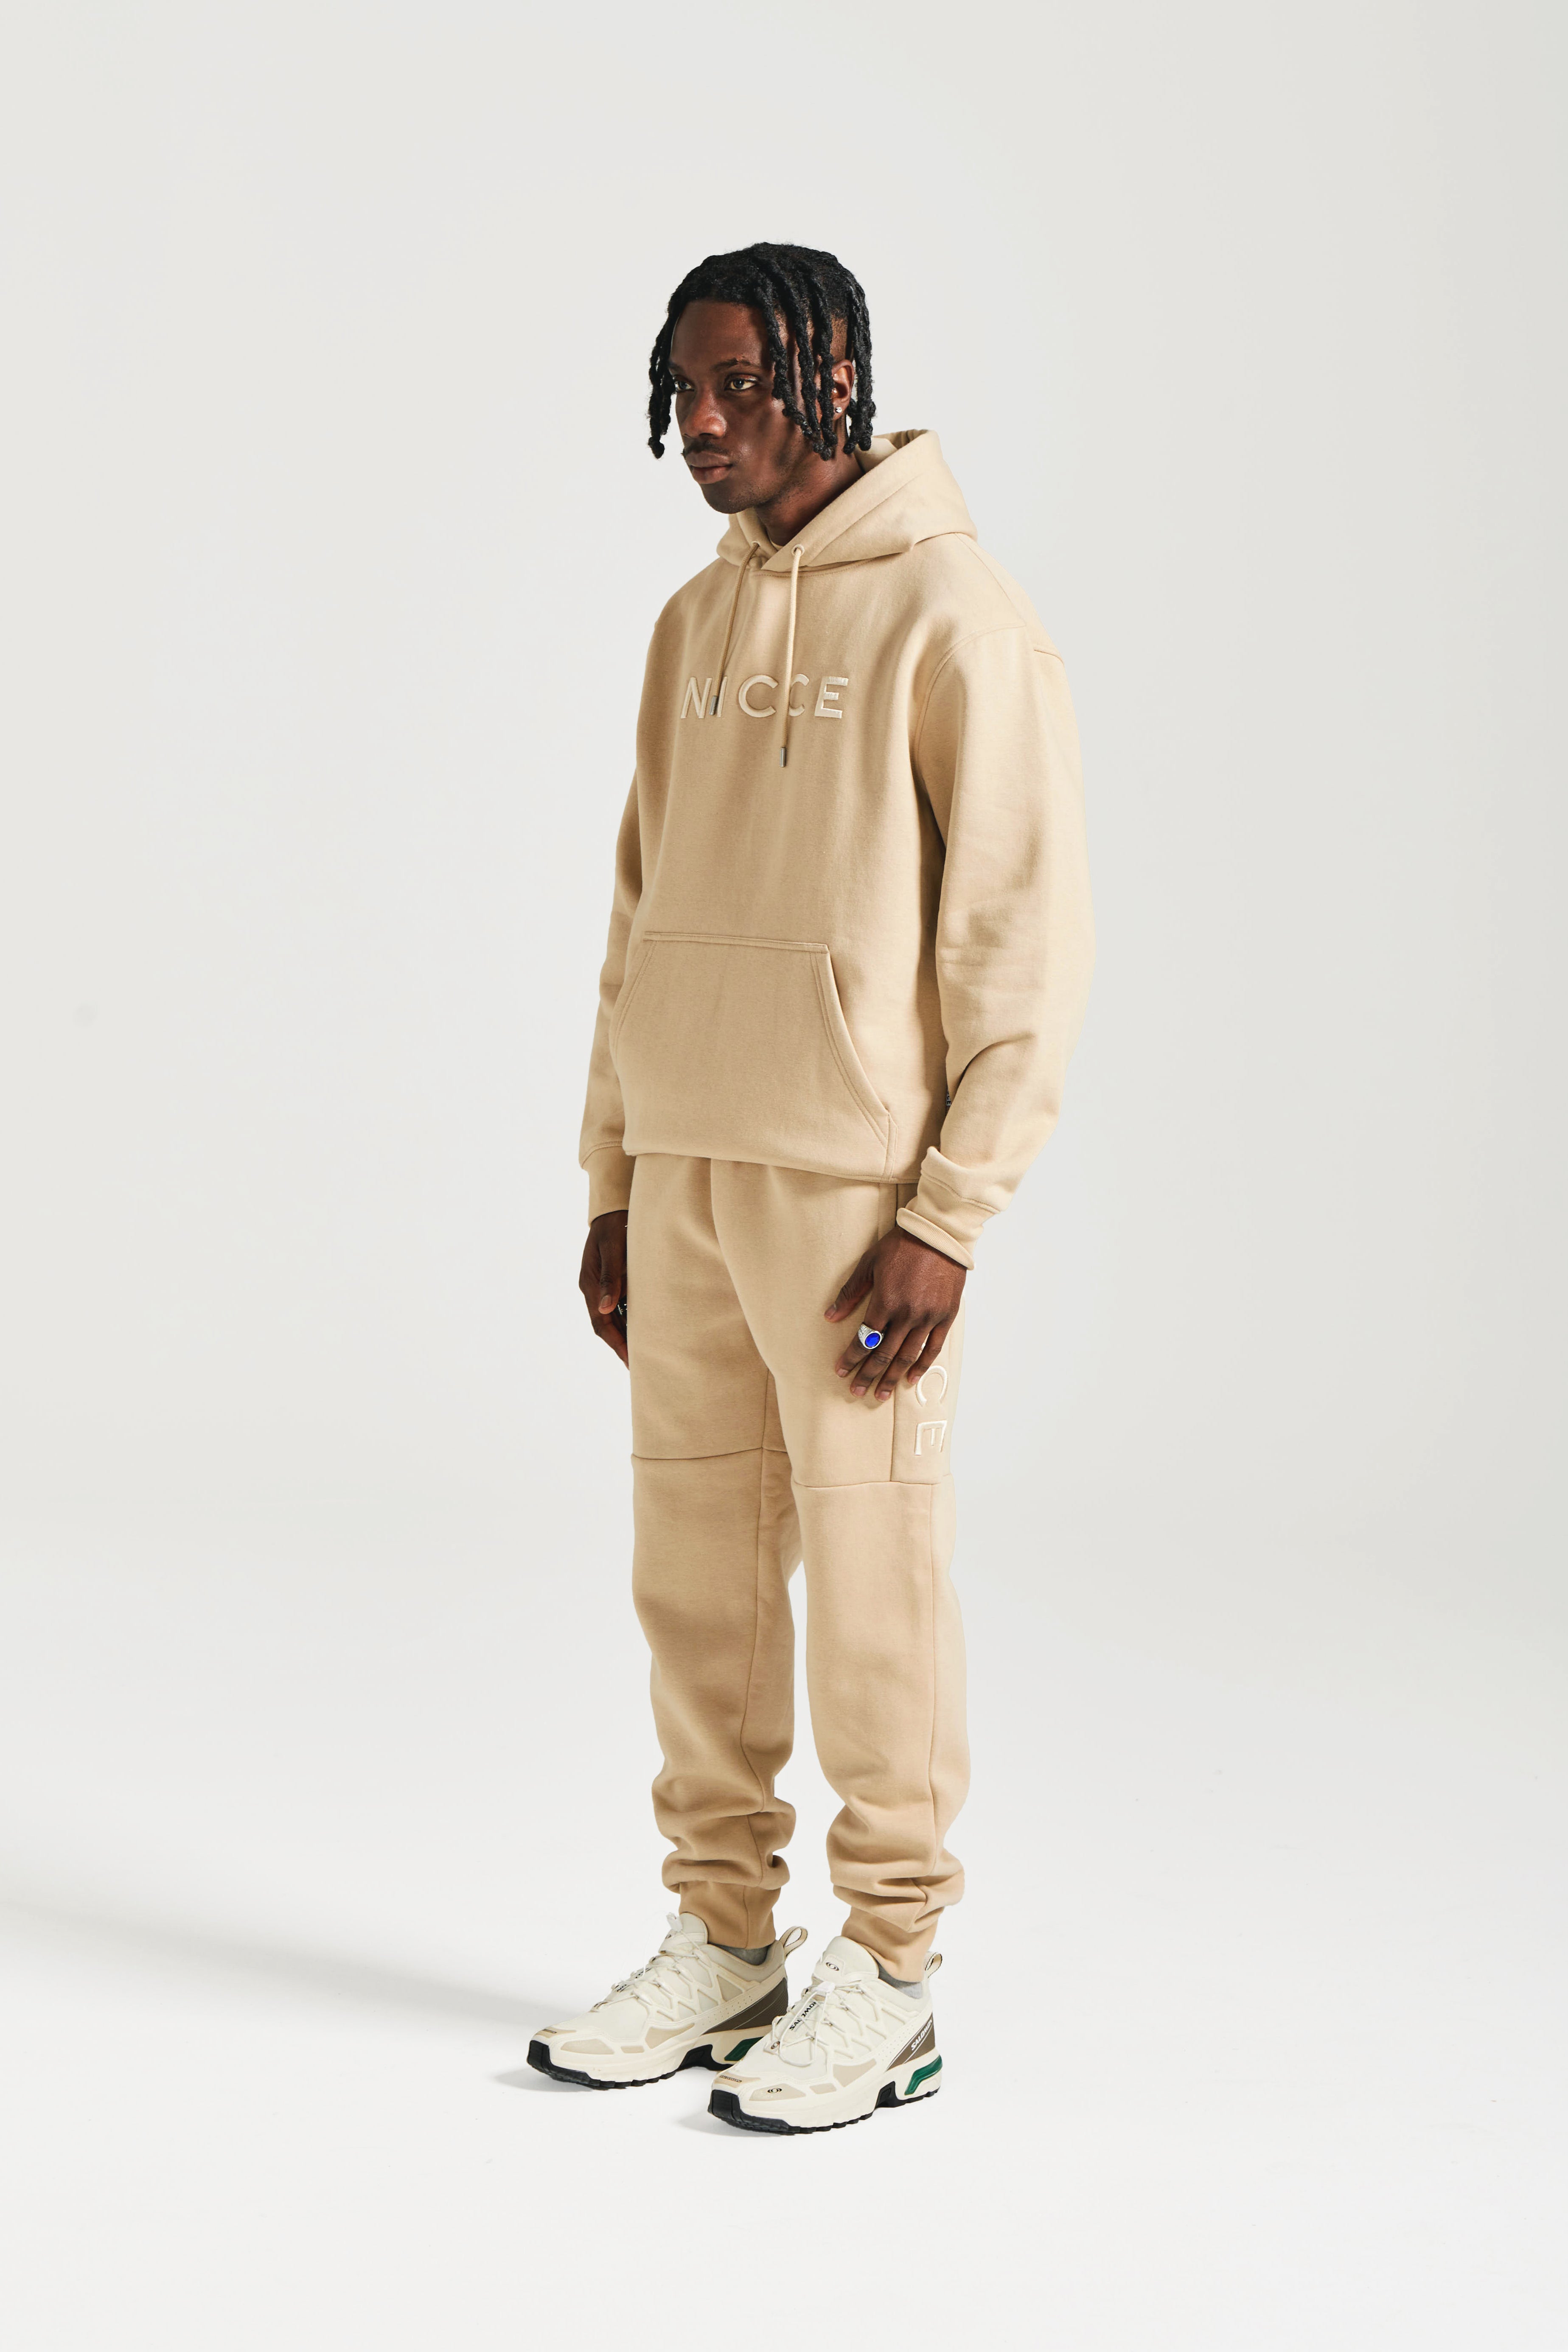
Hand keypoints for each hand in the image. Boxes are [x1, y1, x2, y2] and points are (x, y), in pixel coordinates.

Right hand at [580, 1210, 628, 1366]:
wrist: (612, 1212)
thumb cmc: (614, 1228)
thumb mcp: (613, 1251)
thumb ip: (610, 1278)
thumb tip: (605, 1309)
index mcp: (589, 1284)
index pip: (601, 1322)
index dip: (616, 1343)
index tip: (629, 1360)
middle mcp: (592, 1289)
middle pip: (604, 1325)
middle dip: (619, 1345)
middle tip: (636, 1366)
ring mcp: (600, 1286)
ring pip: (611, 1318)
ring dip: (623, 1335)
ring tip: (640, 1353)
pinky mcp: (610, 1282)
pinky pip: (618, 1307)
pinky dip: (627, 1320)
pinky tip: (641, 1329)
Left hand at [826, 1227, 965, 1400]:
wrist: (938, 1235)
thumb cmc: (901, 1245)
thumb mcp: (869, 1263)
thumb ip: (850, 1292)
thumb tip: (830, 1316)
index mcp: (885, 1302)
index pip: (864, 1339)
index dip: (851, 1357)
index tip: (841, 1371)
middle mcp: (907, 1315)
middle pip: (883, 1354)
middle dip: (868, 1375)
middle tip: (857, 1391)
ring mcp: (928, 1317)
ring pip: (907, 1356)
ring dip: (892, 1377)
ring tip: (881, 1394)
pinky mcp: (945, 1316)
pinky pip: (933, 1348)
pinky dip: (922, 1365)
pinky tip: (911, 1378)